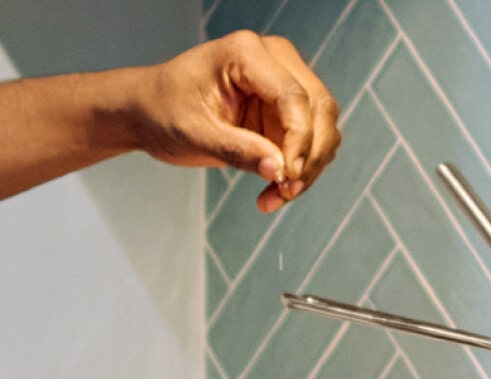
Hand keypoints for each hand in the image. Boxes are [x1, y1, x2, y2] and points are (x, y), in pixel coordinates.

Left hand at [134, 32, 341, 210]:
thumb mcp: (194, 134)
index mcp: (247, 53)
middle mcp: (273, 61)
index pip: (294, 96)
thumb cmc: (164, 110)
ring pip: (323, 128)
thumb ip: (237, 150)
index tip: (287, 177)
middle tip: (287, 192)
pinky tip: (273, 191)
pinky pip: (310, 144)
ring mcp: (283, 84)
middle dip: (310, 157)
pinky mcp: (283, 112)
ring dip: (309, 168)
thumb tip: (278, 170)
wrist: (151, 112)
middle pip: (319, 109)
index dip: (299, 141)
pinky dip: (300, 172)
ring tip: (276, 196)